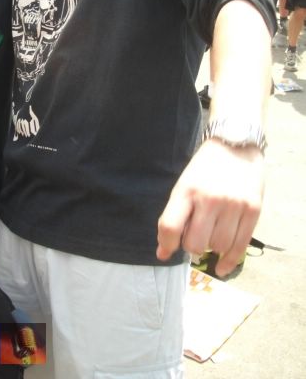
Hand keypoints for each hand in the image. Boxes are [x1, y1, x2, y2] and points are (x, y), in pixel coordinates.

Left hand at [156, 139, 263, 276]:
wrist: (235, 146)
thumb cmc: (205, 169)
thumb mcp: (184, 185)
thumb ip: (173, 217)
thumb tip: (162, 253)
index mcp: (187, 190)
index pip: (170, 227)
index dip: (166, 245)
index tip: (166, 250)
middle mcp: (210, 198)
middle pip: (195, 244)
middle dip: (192, 246)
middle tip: (195, 237)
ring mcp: (233, 205)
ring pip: (218, 247)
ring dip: (212, 247)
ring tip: (212, 233)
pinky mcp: (253, 210)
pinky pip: (240, 246)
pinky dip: (229, 262)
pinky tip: (221, 267)